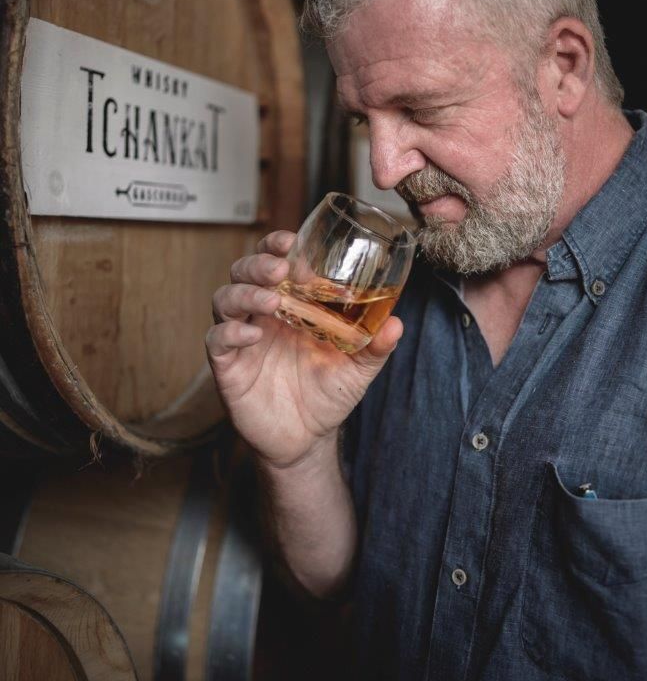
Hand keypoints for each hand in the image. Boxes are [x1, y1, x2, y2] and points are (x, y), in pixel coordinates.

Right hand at [206, 230, 402, 468]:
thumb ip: (376, 347)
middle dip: (258, 263)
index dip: (275, 245)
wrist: (307, 440)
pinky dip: (230, 333)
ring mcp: (242, 339)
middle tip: (280, 269)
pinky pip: (217, 341)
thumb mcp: (357, 369)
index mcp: (290, 304)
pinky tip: (252, 336)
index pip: (274, 261)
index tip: (291, 240)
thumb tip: (396, 324)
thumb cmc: (328, 394)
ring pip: (225, 299)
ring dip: (245, 294)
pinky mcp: (228, 367)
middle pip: (243, 271)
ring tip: (271, 301)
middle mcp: (261, 314)